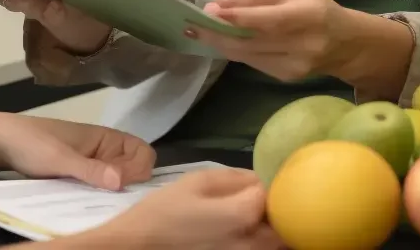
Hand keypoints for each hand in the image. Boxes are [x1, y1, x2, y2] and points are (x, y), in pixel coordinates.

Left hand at [0, 114, 155, 190]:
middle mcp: (104, 151)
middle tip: (107, 198)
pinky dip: (97, 197)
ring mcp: (92, 165)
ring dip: (111, 193)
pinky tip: (86, 206)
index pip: (143, 152)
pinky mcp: (79, 178)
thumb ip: (91, 170)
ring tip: (96, 204)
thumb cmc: (34, 143)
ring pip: (116, 182)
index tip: (121, 185)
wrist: (2, 143)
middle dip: (128, 185)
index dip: (138, 169)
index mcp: (106, 138)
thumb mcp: (61, 158)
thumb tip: (122, 182)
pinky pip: (98, 188)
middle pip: (134, 170)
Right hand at [100, 168, 282, 249]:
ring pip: (272, 243)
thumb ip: (233, 178)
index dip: (267, 183)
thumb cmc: (166, 211)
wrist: (139, 247)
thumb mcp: (196, 181)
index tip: (255, 179)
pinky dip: (253, 240)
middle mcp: (250, 244)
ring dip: (266, 227)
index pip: (273, 194)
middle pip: (280, 224)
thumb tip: (259, 176)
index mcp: (242, 214)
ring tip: (247, 213)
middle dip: (273, 208)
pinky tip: (236, 229)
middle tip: (256, 197)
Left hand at [186, 0, 356, 81]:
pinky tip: (220, 41)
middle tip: (189, 25)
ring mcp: (294, 66)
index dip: (238, 17)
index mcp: (307, 16)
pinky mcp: (285, 78)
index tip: (209, 11)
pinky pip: (251, 62)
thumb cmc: (314, 6)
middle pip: (252, 41)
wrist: (345, 44)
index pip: (269, 20)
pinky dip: (233, 51)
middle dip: (217, 33)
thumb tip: (220, 3)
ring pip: (247, 55)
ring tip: (195, 31)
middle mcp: (302, 45)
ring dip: (219, 43)